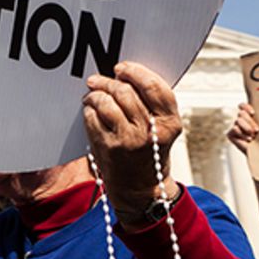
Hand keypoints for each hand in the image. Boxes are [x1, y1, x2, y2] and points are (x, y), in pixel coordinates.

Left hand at [83, 62, 181, 224]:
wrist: (141, 190)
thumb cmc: (151, 153)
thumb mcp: (163, 129)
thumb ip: (152, 104)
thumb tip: (127, 74)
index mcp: (169, 123)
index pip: (154, 87)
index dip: (136, 72)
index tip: (122, 68)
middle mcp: (150, 131)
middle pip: (126, 91)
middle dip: (108, 81)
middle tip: (99, 79)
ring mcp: (127, 140)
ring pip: (106, 102)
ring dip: (96, 93)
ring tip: (93, 93)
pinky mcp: (107, 147)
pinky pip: (92, 117)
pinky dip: (89, 109)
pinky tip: (90, 110)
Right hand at [227, 102, 258, 155]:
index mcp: (250, 117)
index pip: (242, 106)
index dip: (245, 107)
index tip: (253, 113)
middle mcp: (242, 121)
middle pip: (241, 113)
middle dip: (249, 121)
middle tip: (256, 130)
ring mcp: (236, 128)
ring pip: (238, 120)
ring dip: (246, 128)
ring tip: (253, 135)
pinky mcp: (231, 134)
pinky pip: (234, 129)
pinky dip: (241, 134)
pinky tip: (247, 139)